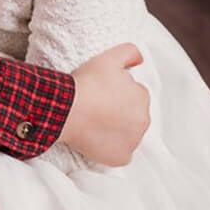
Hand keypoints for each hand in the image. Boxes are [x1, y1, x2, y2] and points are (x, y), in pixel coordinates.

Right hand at [60, 43, 149, 167]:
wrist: (66, 109)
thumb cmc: (86, 84)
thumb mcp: (108, 58)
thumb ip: (130, 52)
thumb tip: (141, 59)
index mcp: (142, 97)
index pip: (134, 95)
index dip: (117, 94)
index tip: (102, 94)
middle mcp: (143, 120)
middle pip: (133, 116)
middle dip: (119, 113)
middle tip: (97, 109)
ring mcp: (133, 141)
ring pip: (127, 135)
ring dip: (116, 131)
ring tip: (94, 124)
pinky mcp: (121, 157)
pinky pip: (120, 155)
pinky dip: (111, 150)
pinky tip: (96, 141)